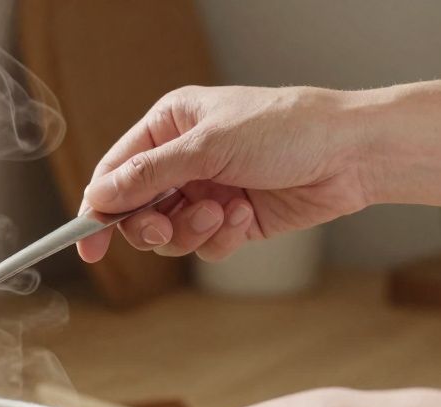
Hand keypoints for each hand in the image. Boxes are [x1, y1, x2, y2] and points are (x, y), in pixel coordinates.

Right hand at [78, 86, 372, 262]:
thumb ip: (147, 176)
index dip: (98, 210)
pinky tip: (245, 216)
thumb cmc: (286, 129)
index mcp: (169, 127)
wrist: (352, 154)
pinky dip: (221, 237)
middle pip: (137, 211)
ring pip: (170, 233)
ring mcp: (207, 191)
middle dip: (151, 225)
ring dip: (191, 230)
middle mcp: (183, 159)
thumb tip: (98, 197)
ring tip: (223, 214)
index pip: (115, 173)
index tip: (87, 244)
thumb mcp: (207, 147)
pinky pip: (204, 244)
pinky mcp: (232, 220)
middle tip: (165, 228)